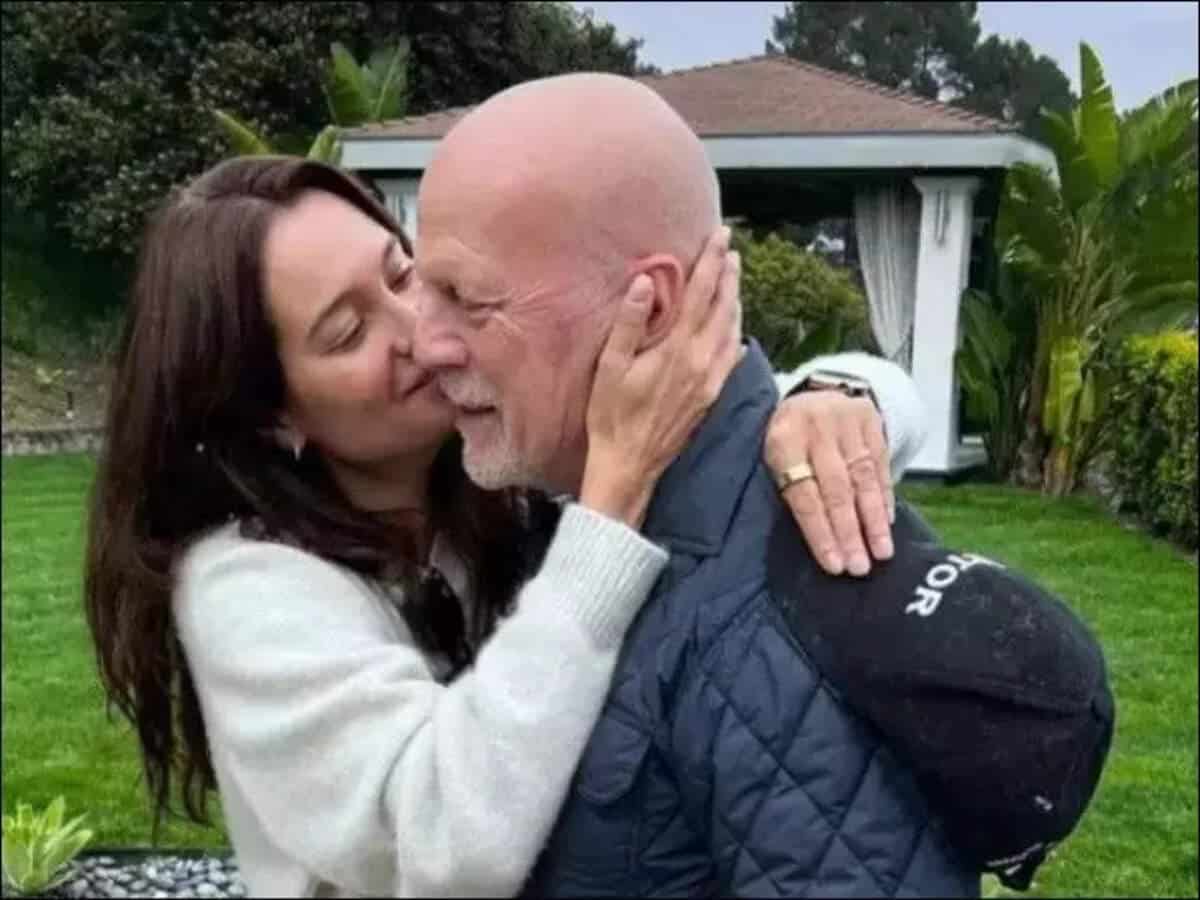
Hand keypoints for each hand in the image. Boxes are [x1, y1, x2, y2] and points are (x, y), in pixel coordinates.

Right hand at [581, 226, 741, 527]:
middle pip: (723, 306)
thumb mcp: (611, 366)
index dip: (711, 261)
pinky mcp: (712, 395)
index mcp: (677, 348)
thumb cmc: (612, 416)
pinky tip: (734, 326)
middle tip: (731, 249)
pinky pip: (732, 354)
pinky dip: (736, 331)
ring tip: (734, 278)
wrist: (630, 464)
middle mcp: (702, 360)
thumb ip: (630, 322)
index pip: (701, 293)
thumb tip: (646, 281)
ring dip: (734, 299)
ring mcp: (711, 379)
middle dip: (728, 275)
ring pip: (732, 329)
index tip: (720, 236)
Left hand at [764, 390, 894, 575]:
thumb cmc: (787, 438)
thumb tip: (813, 543)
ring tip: (881, 551)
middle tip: (859, 567)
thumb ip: (786, 489)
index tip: (833, 564)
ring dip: (874, 519)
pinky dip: (885, 496)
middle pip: (836, 488)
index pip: (804, 494)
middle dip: (849, 532)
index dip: (819, 531)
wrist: (810, 393)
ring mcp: (846, 419)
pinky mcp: (870, 419)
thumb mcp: (770, 456)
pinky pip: (881, 463)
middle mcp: (816, 426)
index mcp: (782, 439)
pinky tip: (887, 522)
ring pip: (863, 477)